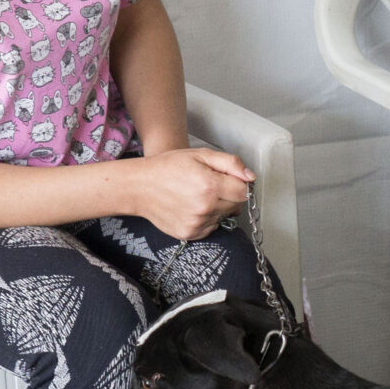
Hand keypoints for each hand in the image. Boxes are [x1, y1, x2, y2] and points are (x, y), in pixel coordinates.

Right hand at [131, 146, 253, 240]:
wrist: (139, 186)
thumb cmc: (169, 167)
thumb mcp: (200, 155)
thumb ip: (230, 163)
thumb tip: (250, 177)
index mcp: (210, 185)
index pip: (244, 192)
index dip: (240, 184)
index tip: (230, 180)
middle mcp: (205, 207)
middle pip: (236, 206)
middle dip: (229, 195)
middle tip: (212, 186)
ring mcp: (197, 223)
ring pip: (224, 217)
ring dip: (218, 208)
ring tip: (198, 196)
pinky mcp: (190, 234)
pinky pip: (211, 227)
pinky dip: (207, 219)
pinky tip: (192, 207)